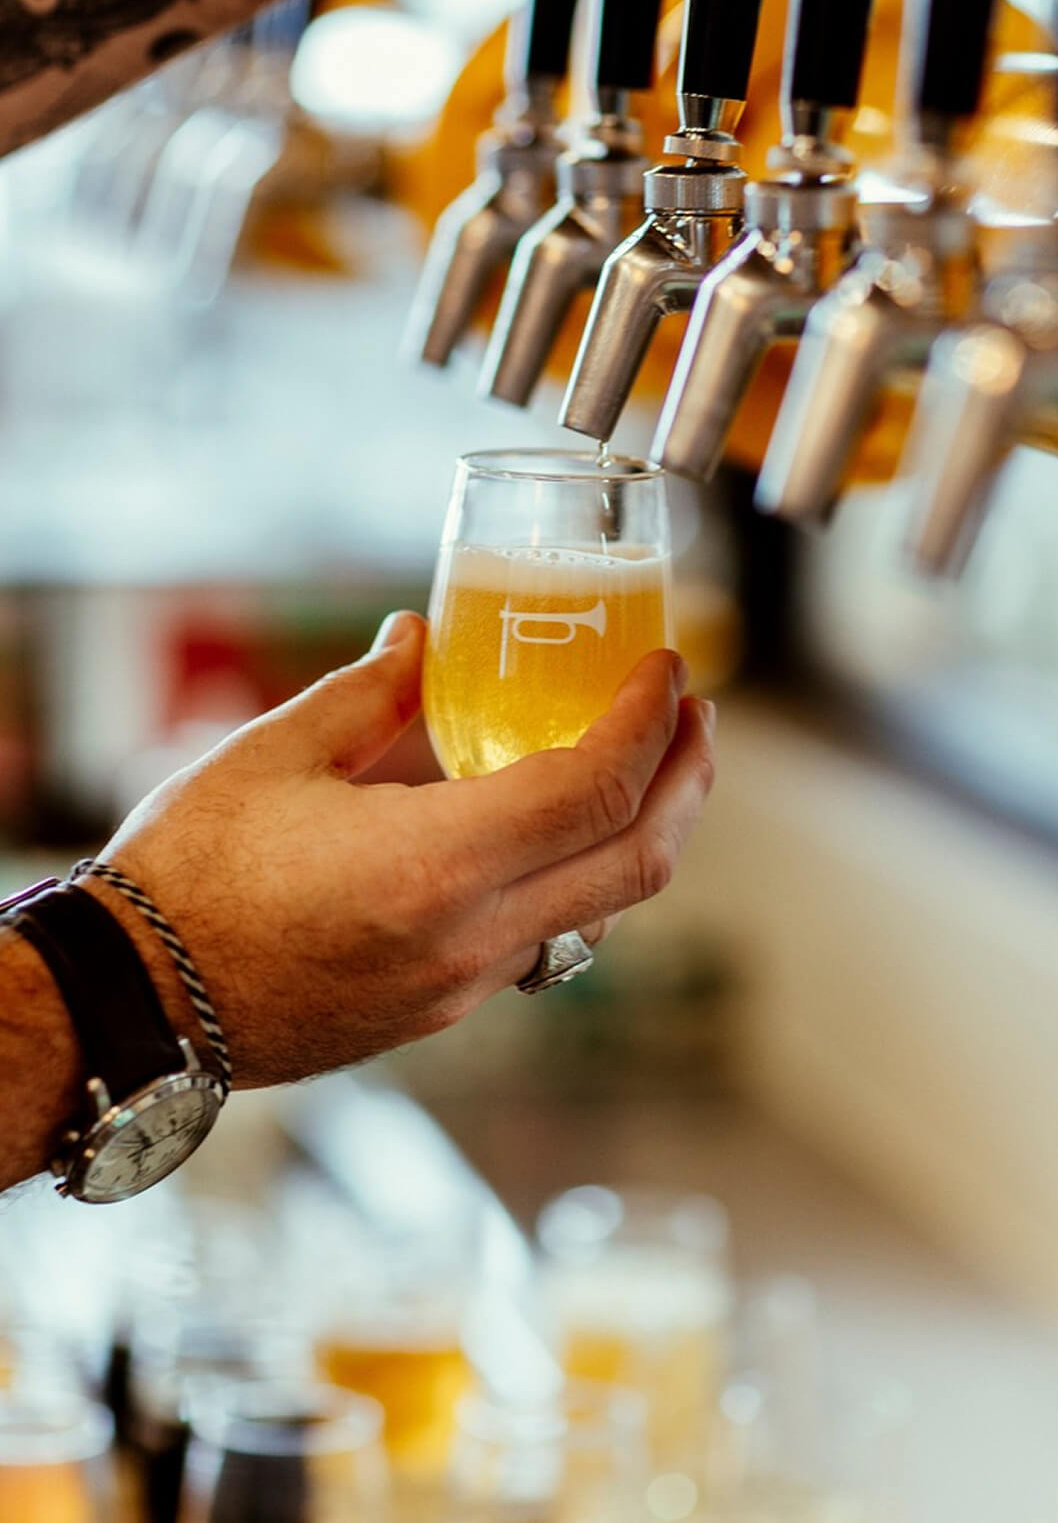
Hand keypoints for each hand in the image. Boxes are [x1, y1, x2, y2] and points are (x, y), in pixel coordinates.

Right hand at [102, 611, 714, 1088]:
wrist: (133, 1006)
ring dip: (642, 831)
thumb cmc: (188, 876)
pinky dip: (582, 874)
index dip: (648, 720)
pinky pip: (550, 938)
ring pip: (603, 910)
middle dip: (685, 779)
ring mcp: (462, 988)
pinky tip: (557, 827)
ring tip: (643, 762)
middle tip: (691, 713)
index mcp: (435, 865)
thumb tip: (423, 637)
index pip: (596, 788)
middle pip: (637, 862)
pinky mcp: (442, 1011)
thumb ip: (368, 692)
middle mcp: (470, 939)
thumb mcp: (274, 757)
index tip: (665, 666)